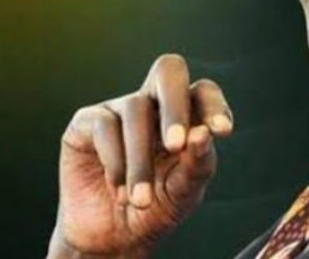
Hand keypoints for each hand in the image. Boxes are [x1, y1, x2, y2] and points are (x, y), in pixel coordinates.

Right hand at [48, 54, 233, 257]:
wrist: (113, 238)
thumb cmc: (157, 208)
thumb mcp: (184, 192)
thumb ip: (198, 164)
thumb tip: (203, 134)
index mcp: (187, 115)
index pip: (204, 92)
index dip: (214, 105)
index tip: (222, 131)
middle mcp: (155, 103)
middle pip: (168, 71)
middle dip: (175, 106)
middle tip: (176, 145)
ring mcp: (121, 109)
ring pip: (136, 110)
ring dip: (140, 160)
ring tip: (141, 200)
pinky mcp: (86, 122)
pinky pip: (104, 125)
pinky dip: (116, 161)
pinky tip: (118, 190)